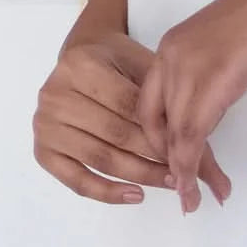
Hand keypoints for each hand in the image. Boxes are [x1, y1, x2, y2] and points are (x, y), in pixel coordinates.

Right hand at [33, 29, 231, 206]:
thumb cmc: (119, 60)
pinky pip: (75, 179)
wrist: (84, 52)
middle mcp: (55, 94)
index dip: (159, 130)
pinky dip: (106, 192)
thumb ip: (172, 102)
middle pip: (114, 135)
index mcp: (82, 65)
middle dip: (153, 156)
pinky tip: (135, 194)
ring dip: (137, 176)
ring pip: (99, 159)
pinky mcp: (42, 149)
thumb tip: (204, 146)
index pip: (129, 107)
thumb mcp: (147, 67)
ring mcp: (44, 123)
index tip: (189, 149)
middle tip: (184, 173)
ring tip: (169, 183)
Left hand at [138, 0, 246, 214]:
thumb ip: (209, 71)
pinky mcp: (215, 78)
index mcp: (172, 44)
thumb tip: (210, 103)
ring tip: (194, 200)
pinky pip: (194, 133)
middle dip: (167, 162)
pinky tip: (201, 186)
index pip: (149, 104)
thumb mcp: (227, 45)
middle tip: (185, 192)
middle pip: (155, 123)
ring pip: (174, 134)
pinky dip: (194, 166)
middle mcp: (170, 53)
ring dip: (183, 174)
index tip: (174, 168)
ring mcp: (190, 64)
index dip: (158, 140)